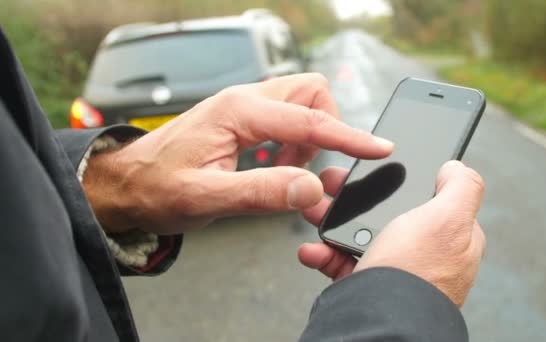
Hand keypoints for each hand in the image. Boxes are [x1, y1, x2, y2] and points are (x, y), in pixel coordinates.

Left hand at [83, 74, 392, 233]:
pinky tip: (272, 166)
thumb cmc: (156, 189)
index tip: (379, 148)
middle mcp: (243, 100)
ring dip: (307, 137)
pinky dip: (291, 142)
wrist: (125, 183)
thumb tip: (311, 189)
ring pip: (300, 103)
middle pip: (310, 93)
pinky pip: (284, 118)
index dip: (349, 137)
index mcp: (237, 112)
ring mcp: (242, 107)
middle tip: (307, 168)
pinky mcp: (240, 118)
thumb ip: (261, 192)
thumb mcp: (206, 198)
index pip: (308, 121)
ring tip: (284, 172)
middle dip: (326, 128)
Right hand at [299, 161, 485, 306]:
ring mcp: (393, 271)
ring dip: (332, 221)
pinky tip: (313, 249)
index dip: (400, 180)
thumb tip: (455, 167)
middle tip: (331, 185)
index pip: (427, 197)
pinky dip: (323, 254)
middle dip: (356, 198)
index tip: (372, 168)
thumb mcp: (449, 218)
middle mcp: (423, 254)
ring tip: (313, 211)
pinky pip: (341, 263)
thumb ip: (461, 186)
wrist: (382, 322)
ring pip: (359, 235)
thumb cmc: (418, 272)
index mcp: (450, 236)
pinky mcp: (367, 287)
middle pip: (387, 213)